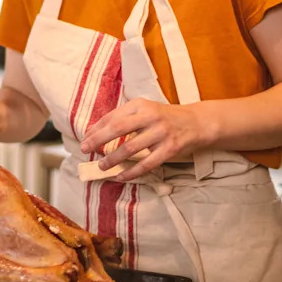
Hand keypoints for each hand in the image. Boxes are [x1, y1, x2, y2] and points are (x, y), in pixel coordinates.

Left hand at [79, 98, 202, 180]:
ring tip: (102, 165)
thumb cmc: (163, 118)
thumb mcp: (144, 110)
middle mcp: (150, 116)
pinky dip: (132, 171)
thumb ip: (123, 118)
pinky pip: (147, 163)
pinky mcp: (170, 148)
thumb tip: (95, 131)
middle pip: (118, 128)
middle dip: (98, 140)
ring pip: (130, 148)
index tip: (85, 137)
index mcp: (140, 105)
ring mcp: (161, 132)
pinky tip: (121, 175)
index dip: (96, 128)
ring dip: (113, 158)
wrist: (196, 122)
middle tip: (85, 149)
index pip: (113, 116)